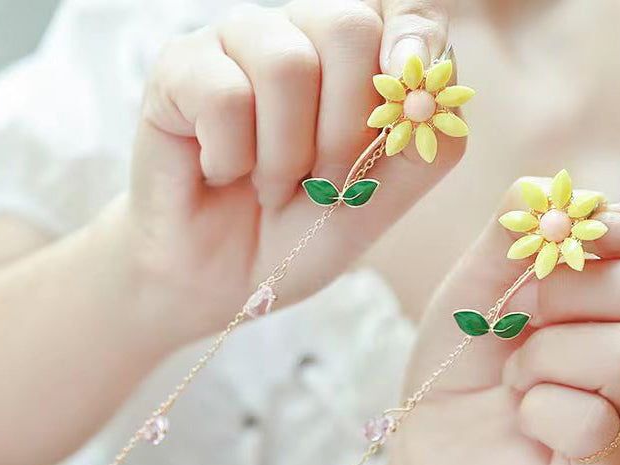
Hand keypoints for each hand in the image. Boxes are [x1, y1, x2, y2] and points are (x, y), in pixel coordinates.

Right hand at [124, 0, 466, 344]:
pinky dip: (232, 159)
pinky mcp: (180, 67)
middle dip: (345, 130)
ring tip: (269, 188)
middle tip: (319, 183)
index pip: (403, 8)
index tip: (408, 77)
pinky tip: (222, 174)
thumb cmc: (295, 238)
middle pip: (350, 27)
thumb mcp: (375, 206)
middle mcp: (299, 37)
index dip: (414, 33)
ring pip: (288, 64)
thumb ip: (421, 152)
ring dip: (285, 156)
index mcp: (352, 62)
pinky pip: (225, 95)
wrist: (220, 281)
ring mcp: (237, 44)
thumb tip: (439, 92)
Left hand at [390, 187, 619, 464]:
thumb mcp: (481, 274)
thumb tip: (572, 198)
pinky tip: (526, 421)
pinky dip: (538, 413)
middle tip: (516, 319)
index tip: (592, 230)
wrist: (428, 433)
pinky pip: (595, 425)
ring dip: (543, 360)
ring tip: (517, 380)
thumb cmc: (467, 351)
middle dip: (568, 294)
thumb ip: (522, 224)